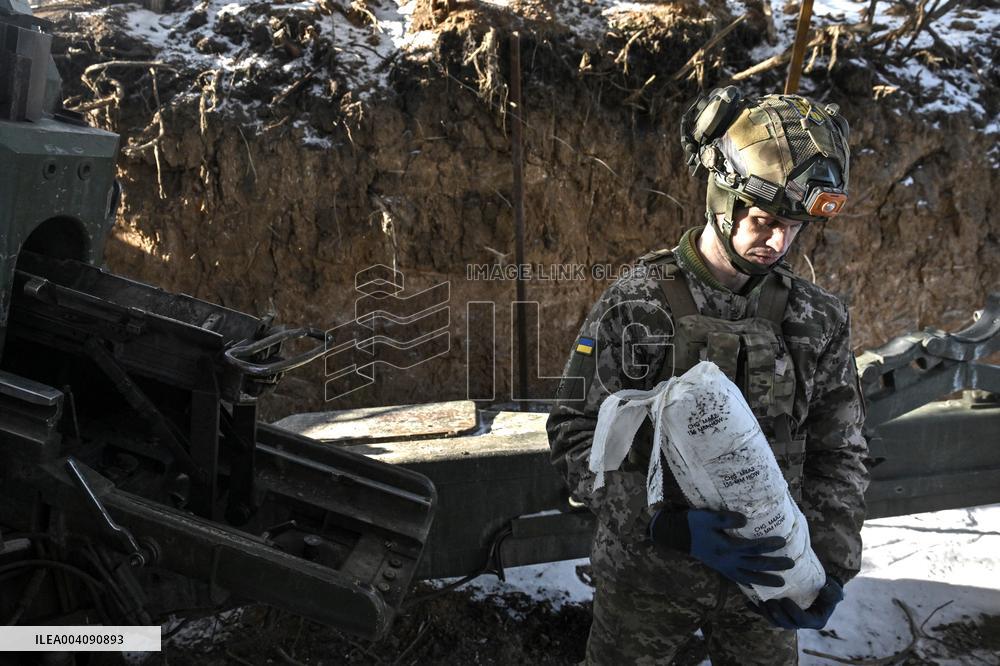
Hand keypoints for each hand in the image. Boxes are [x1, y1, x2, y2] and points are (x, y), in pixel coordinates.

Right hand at [648, 509, 793, 586]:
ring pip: (749, 576)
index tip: (783, 541)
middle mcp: (727, 560)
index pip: (753, 547)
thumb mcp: (708, 516)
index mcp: (726, 547)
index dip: (769, 545)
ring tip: (782, 583)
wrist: (677, 535)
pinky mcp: (720, 569)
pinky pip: (738, 579)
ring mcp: (724, 567)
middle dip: (774, 565)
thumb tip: (745, 519)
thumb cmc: (693, 523)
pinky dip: (749, 584)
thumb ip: (726, 519)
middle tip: (791, 564)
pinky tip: (757, 587)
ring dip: (766, 579)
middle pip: (755, 564)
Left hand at [748, 576, 843, 629]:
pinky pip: (767, 614)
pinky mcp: (780, 612)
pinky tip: (748, 603)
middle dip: (776, 615)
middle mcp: (801, 623)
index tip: (785, 601)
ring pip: (776, 621)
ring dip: (766, 614)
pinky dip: (757, 610)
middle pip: (786, 624)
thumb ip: (831, 592)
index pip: (801, 621)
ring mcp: (789, 618)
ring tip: (761, 603)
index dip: (792, 613)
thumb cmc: (829, 588)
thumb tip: (824, 589)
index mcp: (815, 621)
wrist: (821, 586)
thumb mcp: (834, 590)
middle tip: (769, 603)